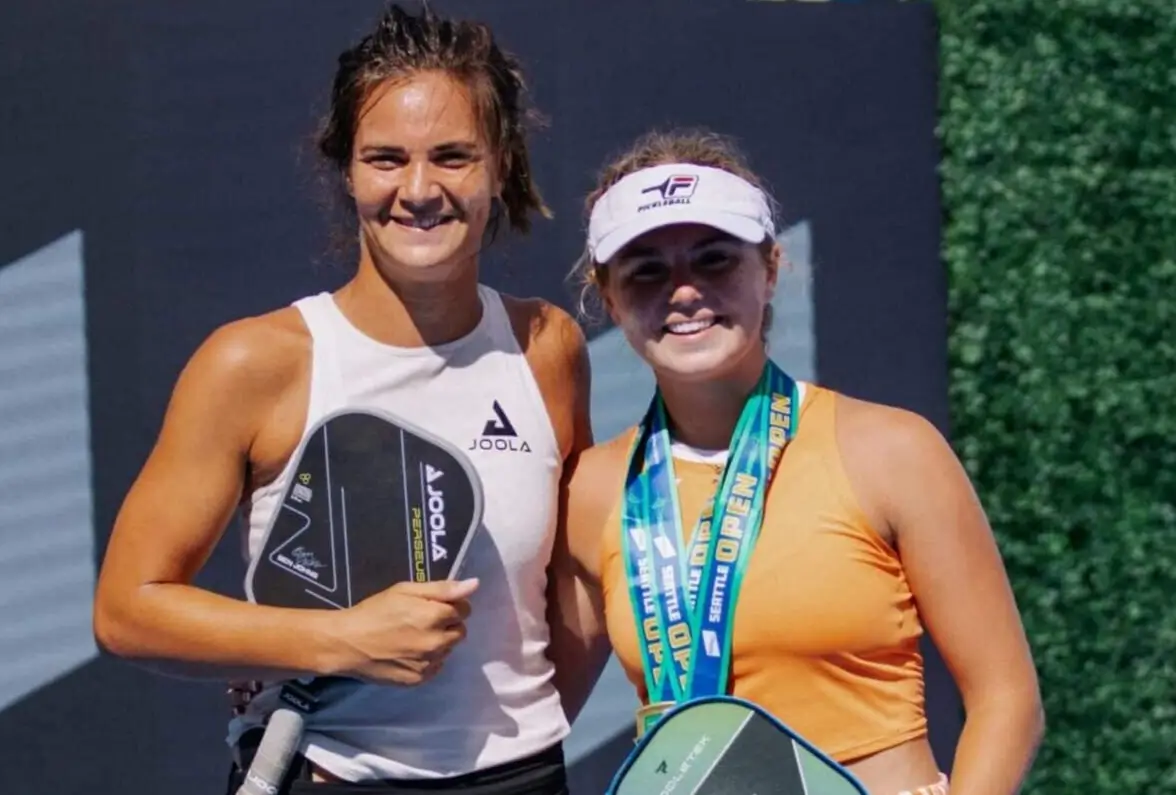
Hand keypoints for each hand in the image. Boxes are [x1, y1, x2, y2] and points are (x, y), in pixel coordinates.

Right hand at [329, 578, 478, 685]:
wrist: (347, 644)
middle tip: (422, 620)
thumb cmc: (374, 611)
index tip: (433, 605)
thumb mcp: (406, 590)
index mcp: (436, 616)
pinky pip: (436, 667)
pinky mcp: (419, 679)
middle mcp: (437, 642)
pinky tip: (409, 652)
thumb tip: (475, 585)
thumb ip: (443, 588)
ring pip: (448, 649)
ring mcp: (429, 663)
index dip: (450, 605)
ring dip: (439, 642)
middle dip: (447, 624)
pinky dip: (428, 659)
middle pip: (460, 631)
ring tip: (413, 636)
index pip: (464, 609)